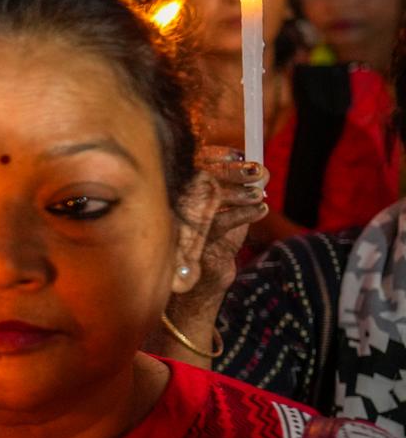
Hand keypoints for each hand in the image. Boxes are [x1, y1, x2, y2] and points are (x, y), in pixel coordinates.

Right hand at [181, 147, 268, 305]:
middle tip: (257, 169)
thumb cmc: (214, 243)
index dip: (215, 156)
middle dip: (231, 171)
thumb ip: (244, 193)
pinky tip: (261, 209)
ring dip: (239, 193)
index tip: (238, 154)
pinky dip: (244, 214)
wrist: (200, 283)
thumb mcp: (230, 214)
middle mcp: (175, 206)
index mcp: (179, 194)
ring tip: (259, 193)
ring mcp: (181, 225)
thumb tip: (263, 171)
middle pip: (200, 179)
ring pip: (210, 199)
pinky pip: (220, 223)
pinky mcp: (193, 243)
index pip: (193, 166)